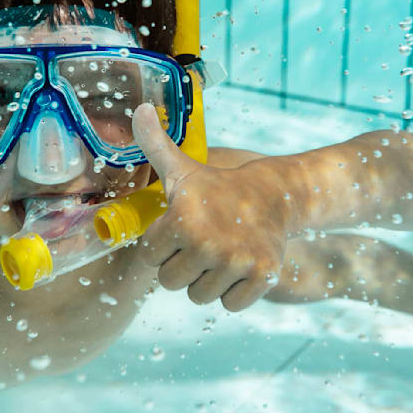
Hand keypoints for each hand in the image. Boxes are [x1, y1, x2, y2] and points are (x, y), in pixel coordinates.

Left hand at [132, 103, 289, 310]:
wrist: (274, 195)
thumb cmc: (217, 188)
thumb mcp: (183, 168)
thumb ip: (154, 144)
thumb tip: (138, 108)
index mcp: (182, 220)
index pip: (150, 258)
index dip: (164, 243)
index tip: (182, 227)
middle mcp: (208, 244)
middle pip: (171, 281)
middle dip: (181, 265)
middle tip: (202, 241)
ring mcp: (236, 262)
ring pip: (198, 296)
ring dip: (205, 280)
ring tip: (219, 253)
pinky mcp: (261, 278)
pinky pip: (229, 304)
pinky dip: (233, 292)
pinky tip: (238, 266)